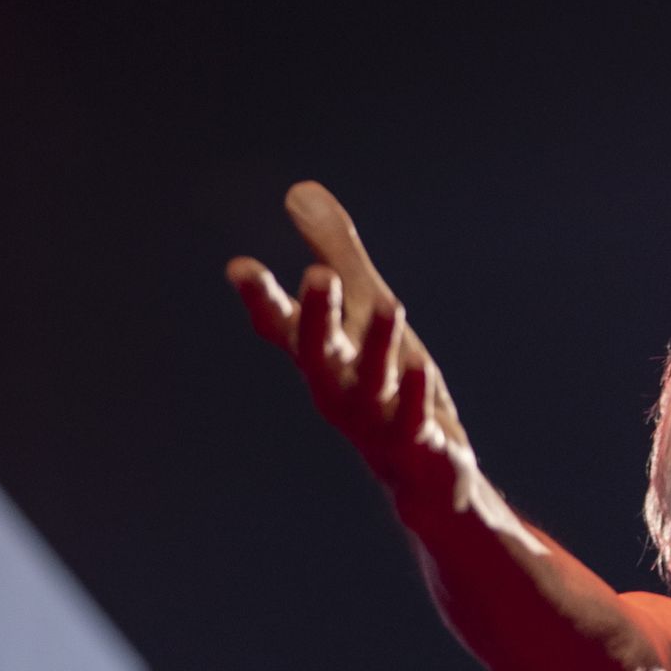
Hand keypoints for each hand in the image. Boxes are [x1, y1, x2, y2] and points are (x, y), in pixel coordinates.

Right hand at [226, 182, 468, 497]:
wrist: (429, 479)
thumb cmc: (392, 388)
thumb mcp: (366, 312)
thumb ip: (336, 254)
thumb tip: (300, 190)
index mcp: (325, 359)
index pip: (285, 327)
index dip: (264, 300)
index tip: (241, 268)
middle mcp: (342, 392)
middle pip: (320, 356)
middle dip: (319, 318)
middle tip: (318, 274)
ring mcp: (378, 424)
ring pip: (370, 386)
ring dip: (376, 347)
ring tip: (387, 302)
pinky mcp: (420, 447)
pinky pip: (414, 424)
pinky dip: (415, 399)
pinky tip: (421, 367)